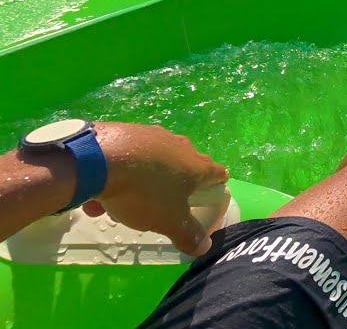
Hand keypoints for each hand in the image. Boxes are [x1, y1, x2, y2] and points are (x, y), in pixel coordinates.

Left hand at [83, 122, 229, 255]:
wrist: (99, 159)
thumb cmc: (144, 191)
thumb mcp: (168, 222)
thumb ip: (188, 235)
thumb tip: (204, 246)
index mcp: (196, 166)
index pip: (218, 174)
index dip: (214, 189)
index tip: (203, 202)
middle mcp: (179, 146)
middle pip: (183, 169)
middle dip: (171, 190)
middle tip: (156, 209)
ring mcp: (152, 136)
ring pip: (152, 165)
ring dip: (141, 185)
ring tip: (117, 205)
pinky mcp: (126, 131)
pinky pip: (127, 158)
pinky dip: (117, 175)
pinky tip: (97, 194)